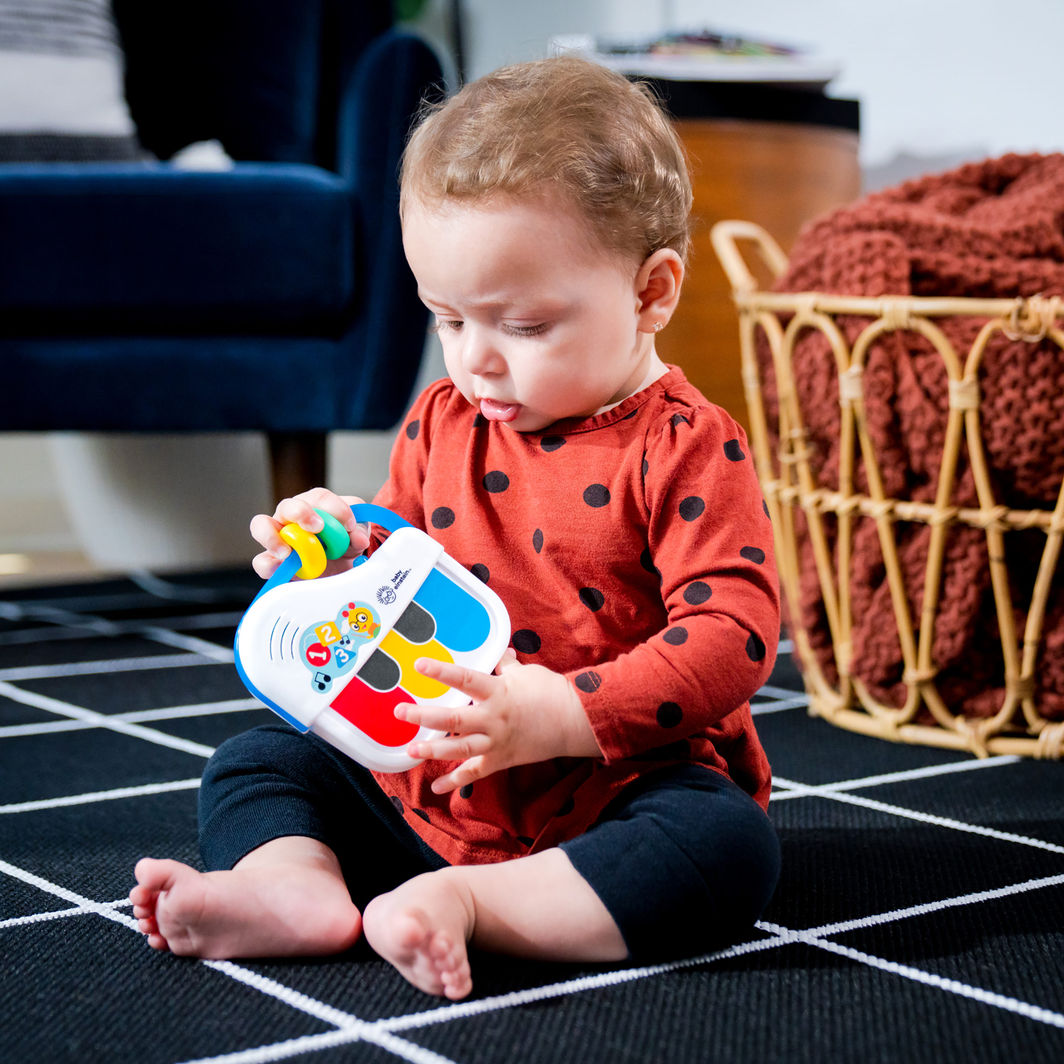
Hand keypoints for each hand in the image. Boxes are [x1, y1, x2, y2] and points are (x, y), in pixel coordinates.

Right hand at [248, 487, 369, 578]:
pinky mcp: (273, 561)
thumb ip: (359, 530)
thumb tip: (358, 539)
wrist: (340, 566)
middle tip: (317, 527)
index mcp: (315, 504)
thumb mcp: (357, 533)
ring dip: (272, 537)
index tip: (349, 525)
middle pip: (288, 506)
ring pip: (261, 525)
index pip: (320, 497)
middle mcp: (292, 517)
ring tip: (287, 552)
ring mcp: (278, 537)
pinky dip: (269, 564)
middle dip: (301, 513)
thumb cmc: (345, 541)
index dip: (335, 509)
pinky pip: (261, 561)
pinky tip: (282, 568)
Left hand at [396, 651, 601, 793]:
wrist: (575, 721)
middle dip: (424, 715)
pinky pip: (475, 773)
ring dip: (433, 750)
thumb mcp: (526, 673)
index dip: (441, 671)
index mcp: (498, 692)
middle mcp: (493, 718)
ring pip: (459, 748)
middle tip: (399, 712)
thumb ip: (507, 665)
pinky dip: (455, 781)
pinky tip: (437, 787)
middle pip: (453, 718)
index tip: (418, 665)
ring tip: (411, 751)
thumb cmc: (551, 692)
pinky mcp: (501, 759)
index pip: (464, 678)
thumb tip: (499, 652)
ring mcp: (496, 741)